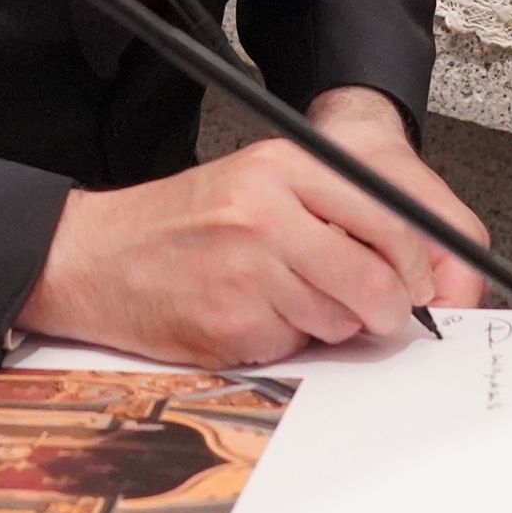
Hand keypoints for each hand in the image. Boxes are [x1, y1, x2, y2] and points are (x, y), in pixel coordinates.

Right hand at [20, 95, 488, 368]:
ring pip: (340, 319)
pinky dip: (283, 341)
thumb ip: (334, 213)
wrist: (93, 257)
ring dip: (328, 325)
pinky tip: (250, 315)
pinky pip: (294, 345)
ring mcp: (247, 268)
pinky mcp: (230, 320)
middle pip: (376, 279)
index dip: (417, 264)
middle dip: (387, 310)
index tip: (418, 285)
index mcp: (284, 167)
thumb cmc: (181, 226)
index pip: (391, 219)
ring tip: (283, 299)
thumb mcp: (259, 187)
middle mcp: (268, 210)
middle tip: (376, 314)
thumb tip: (416, 269)